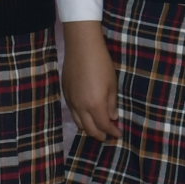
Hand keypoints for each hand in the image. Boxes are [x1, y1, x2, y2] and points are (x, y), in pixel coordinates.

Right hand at [62, 21, 117, 142]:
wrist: (81, 47)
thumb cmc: (101, 63)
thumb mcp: (112, 84)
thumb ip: (112, 103)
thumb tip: (113, 117)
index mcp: (95, 105)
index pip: (103, 126)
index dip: (112, 132)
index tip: (118, 134)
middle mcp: (80, 107)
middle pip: (89, 129)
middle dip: (99, 135)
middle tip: (108, 135)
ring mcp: (71, 101)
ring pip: (78, 123)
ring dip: (89, 128)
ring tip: (98, 128)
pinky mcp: (65, 94)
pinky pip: (73, 113)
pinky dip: (81, 119)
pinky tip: (87, 115)